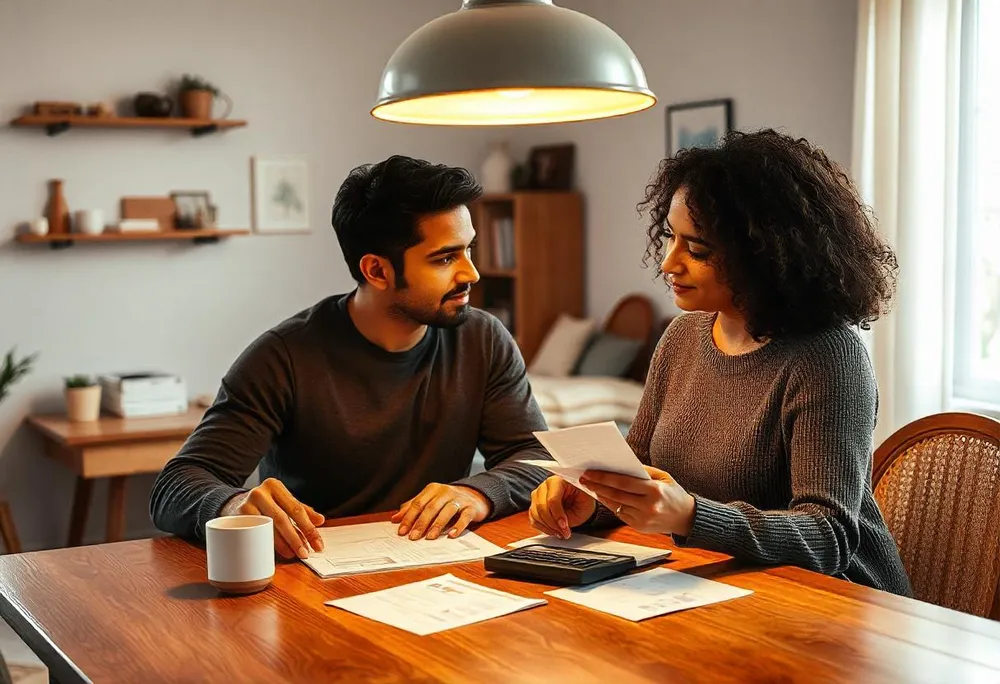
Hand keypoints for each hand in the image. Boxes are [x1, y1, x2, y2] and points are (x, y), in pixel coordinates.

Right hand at [222, 478, 324, 559]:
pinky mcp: (237, 518)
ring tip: (294, 554)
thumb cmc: (263, 504)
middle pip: (283, 519)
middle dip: (297, 538)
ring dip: (284, 544)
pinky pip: (256, 534)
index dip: (309, 527)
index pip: (296, 508)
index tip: (318, 543)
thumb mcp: (282, 502)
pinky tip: (277, 552)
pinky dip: (269, 545)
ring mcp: (247, 505)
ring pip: (268, 527)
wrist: (231, 505)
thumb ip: (301, 509)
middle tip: (306, 552)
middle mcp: (260, 492)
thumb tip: (320, 520)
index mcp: (275, 486)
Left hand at [391, 484, 490, 539]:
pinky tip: (452, 535)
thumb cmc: (448, 500)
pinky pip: (464, 517)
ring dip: (437, 525)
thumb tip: (395, 518)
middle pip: (431, 508)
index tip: (402, 531)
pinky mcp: (471, 507)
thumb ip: (413, 507)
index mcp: (433, 489)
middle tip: (413, 537)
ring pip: (446, 511)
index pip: (418, 503)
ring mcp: (459, 499)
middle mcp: (445, 492)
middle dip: (421, 523)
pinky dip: (458, 526)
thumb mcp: (430, 500)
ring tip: (429, 537)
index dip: (409, 517)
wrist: (475, 496)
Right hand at [528, 476, 596, 538]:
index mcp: (558, 480)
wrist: (580, 501)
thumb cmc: (584, 500)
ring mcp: (537, 495)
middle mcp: (545, 486)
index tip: (565, 526)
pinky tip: (554, 531)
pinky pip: (533, 520)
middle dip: (553, 524)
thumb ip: (571, 512)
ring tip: (561, 533)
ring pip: (536, 514)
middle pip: (541, 507)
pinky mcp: (534, 505)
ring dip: (548, 527)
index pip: (552, 499)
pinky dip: (543, 528)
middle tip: (564, 532)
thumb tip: (561, 524)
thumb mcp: (584, 504)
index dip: (558, 515)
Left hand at [579, 466, 695, 535]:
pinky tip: (603, 496)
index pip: (623, 483)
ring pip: (615, 505)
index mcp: (655, 491)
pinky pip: (620, 513)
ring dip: (601, 495)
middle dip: (597, 486)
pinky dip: (611, 504)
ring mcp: (643, 519)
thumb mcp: (663, 477)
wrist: (686, 518)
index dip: (604, 478)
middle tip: (583, 478)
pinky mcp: (639, 527)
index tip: (590, 473)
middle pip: (616, 494)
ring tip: (590, 486)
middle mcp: (648, 506)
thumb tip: (618, 464)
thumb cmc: (673, 493)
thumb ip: (642, 471)